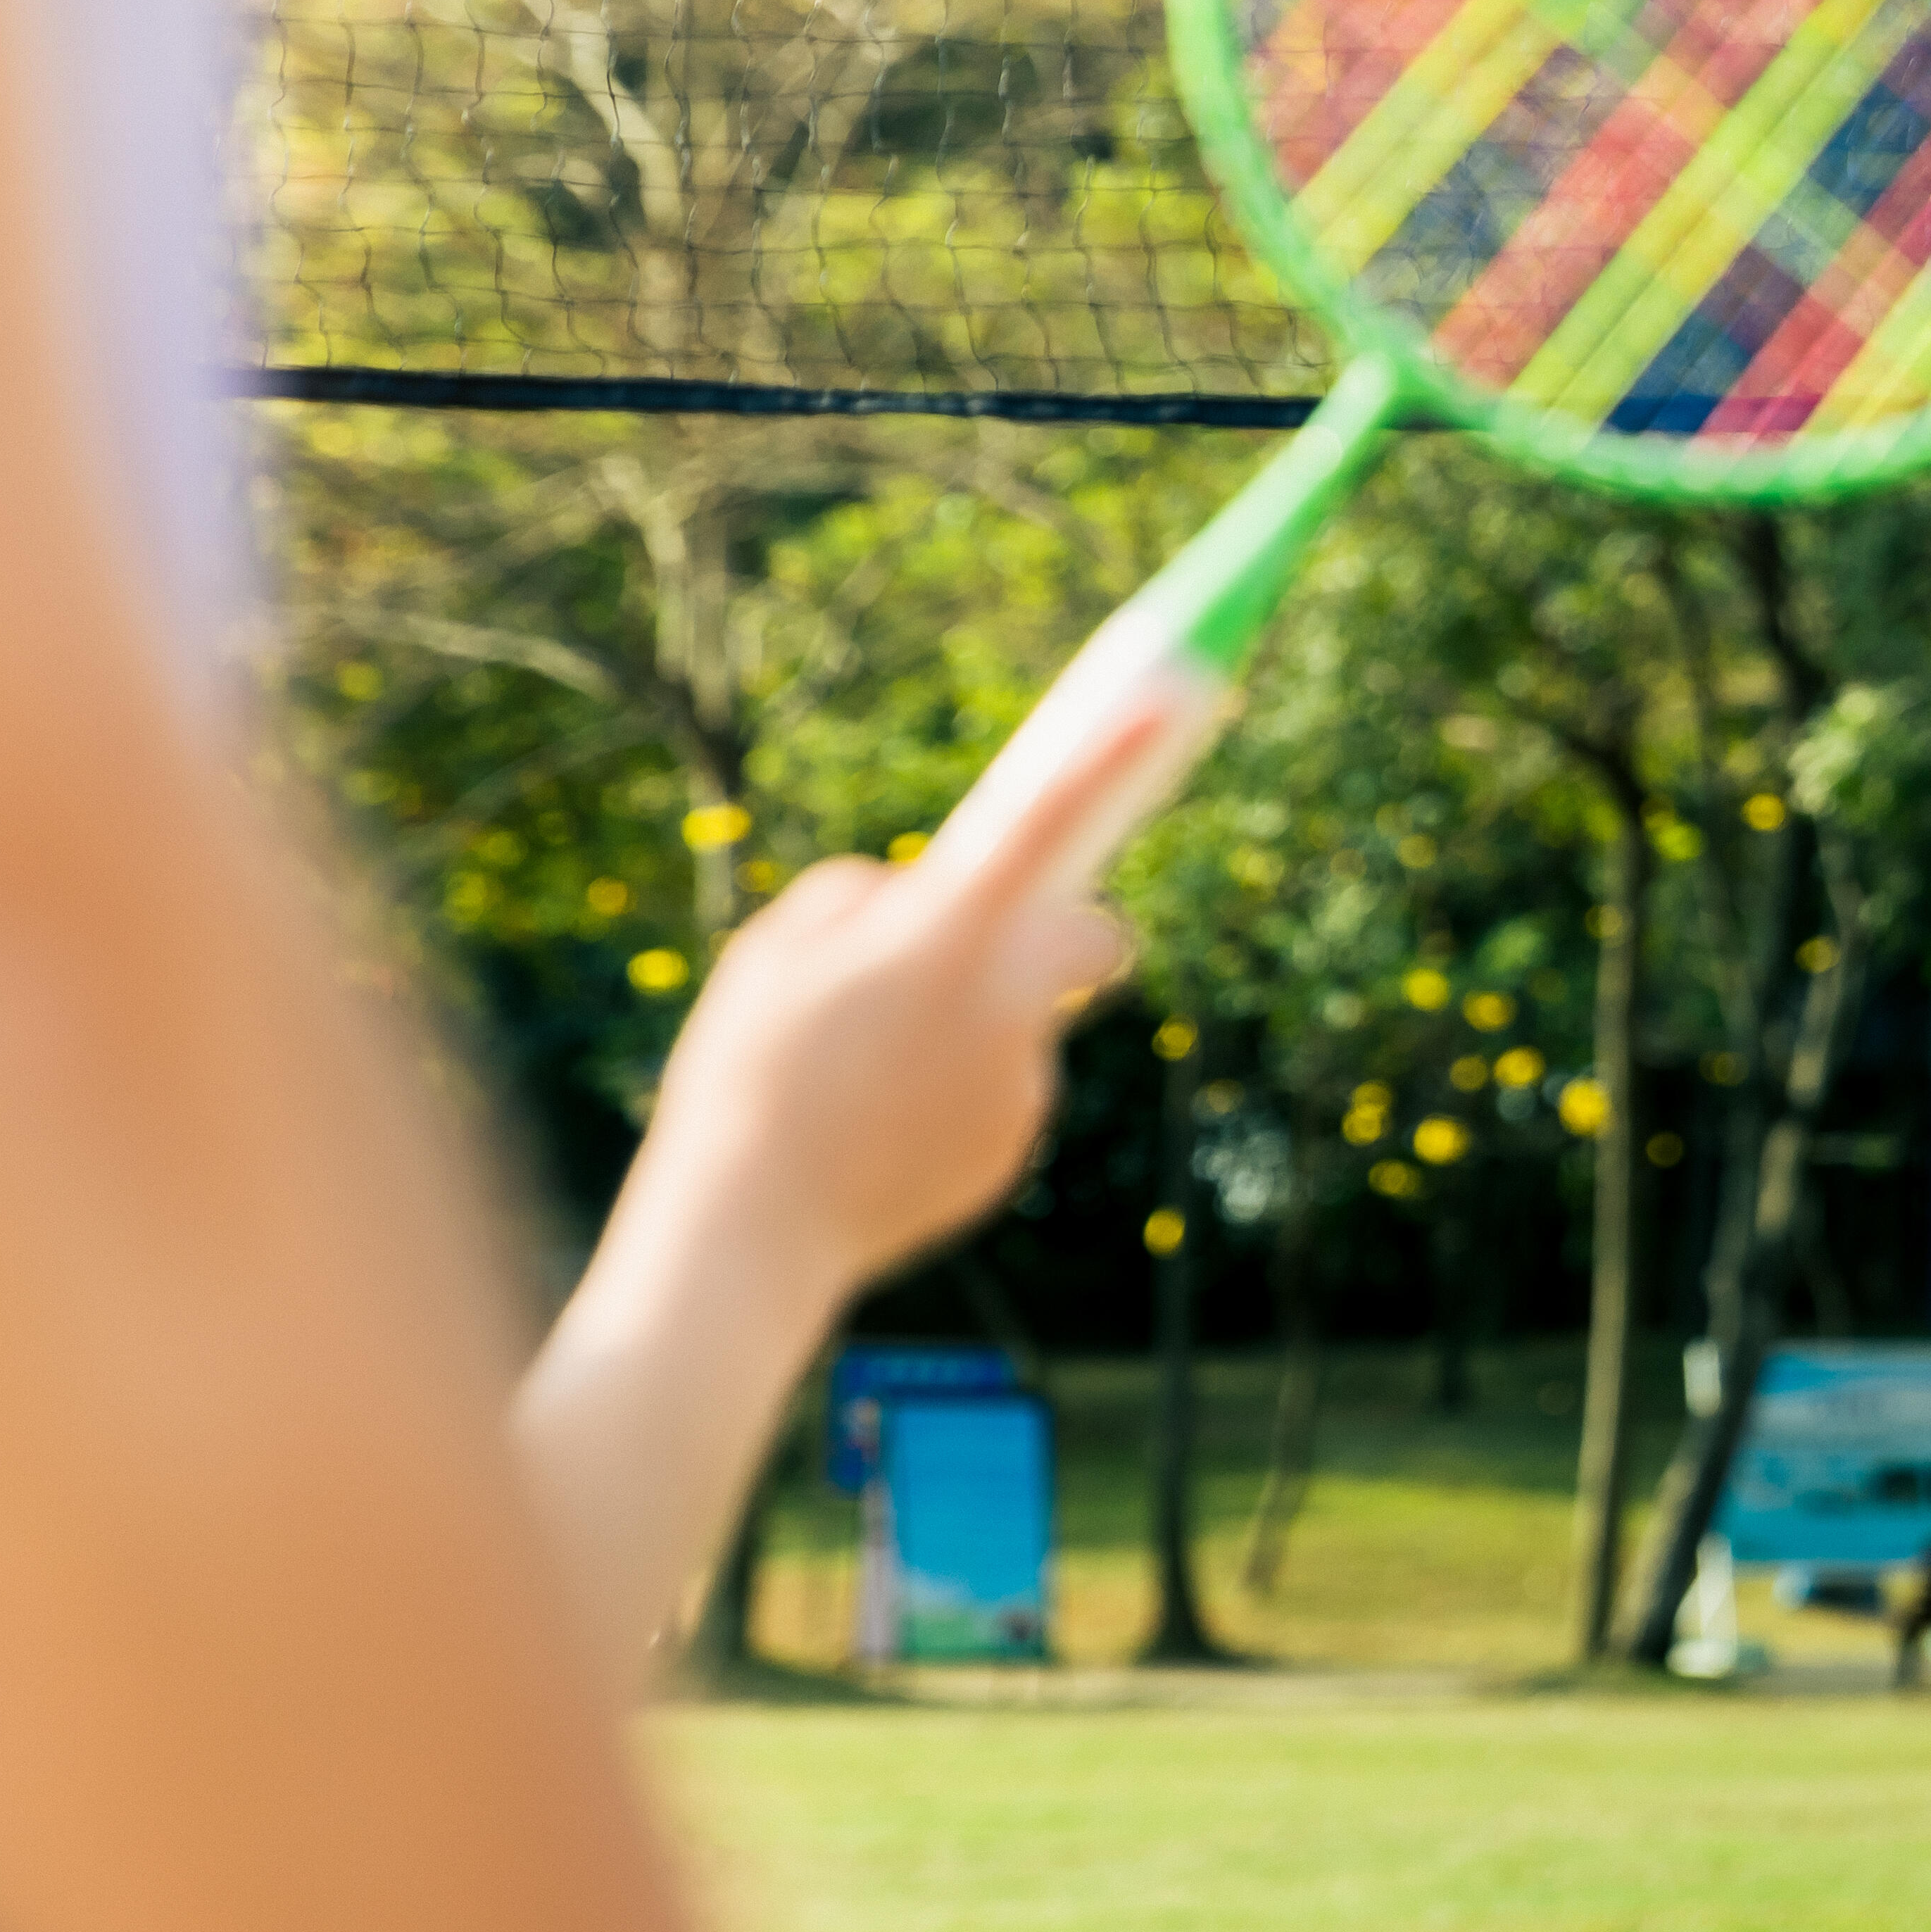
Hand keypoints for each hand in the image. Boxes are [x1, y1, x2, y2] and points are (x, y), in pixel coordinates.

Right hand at [614, 700, 1162, 1312]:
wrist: (751, 1235)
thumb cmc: (749, 1076)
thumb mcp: (775, 956)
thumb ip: (861, 901)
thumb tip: (920, 893)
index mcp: (946, 933)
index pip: (1046, 820)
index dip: (1115, 753)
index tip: (1180, 696)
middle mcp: (1009, 1000)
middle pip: (1088, 933)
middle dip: (1057, 928)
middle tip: (969, 948)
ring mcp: (1023, 1078)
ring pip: (1029, 1017)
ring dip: (977, 1023)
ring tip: (870, 1073)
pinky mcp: (1017, 1142)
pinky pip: (1004, 1088)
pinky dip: (958, 1093)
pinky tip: (885, 1124)